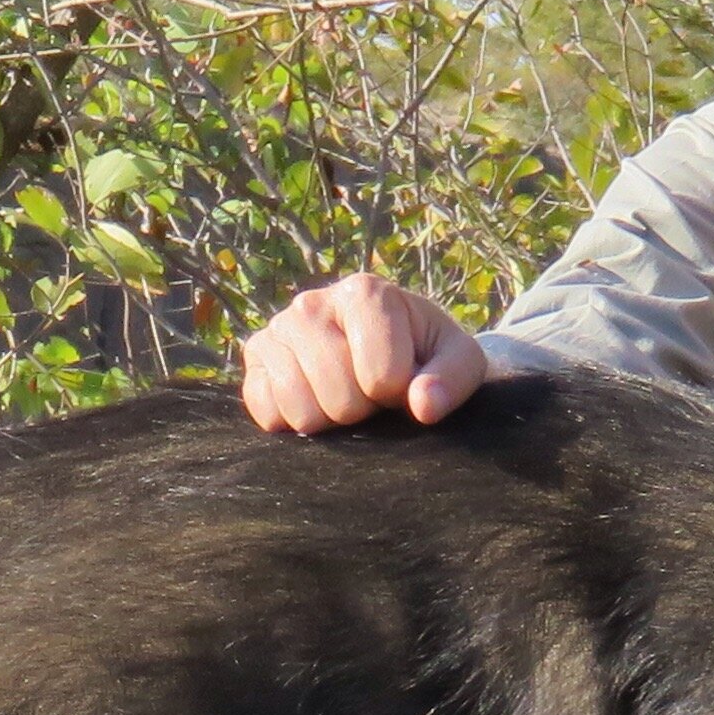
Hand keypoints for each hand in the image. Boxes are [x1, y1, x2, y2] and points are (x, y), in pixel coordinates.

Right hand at [236, 274, 490, 434]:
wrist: (387, 344)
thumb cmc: (426, 353)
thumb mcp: (459, 360)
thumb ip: (451, 380)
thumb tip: (424, 406)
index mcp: (365, 293)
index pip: (381, 377)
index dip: (398, 394)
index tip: (403, 381)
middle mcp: (312, 303)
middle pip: (339, 397)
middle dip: (363, 409)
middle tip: (371, 392)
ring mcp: (277, 329)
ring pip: (302, 409)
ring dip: (329, 419)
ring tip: (344, 393)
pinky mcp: (254, 357)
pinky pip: (265, 410)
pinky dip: (292, 421)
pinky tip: (313, 399)